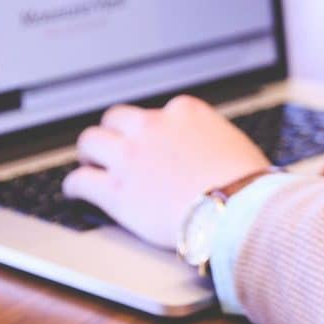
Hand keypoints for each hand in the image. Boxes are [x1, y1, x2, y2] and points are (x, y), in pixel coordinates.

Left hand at [63, 95, 269, 248]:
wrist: (238, 211)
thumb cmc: (248, 185)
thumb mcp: (234, 145)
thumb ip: (213, 141)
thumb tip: (214, 153)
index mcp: (185, 112)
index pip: (158, 112)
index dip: (152, 130)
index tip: (151, 141)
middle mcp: (153, 127)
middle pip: (117, 118)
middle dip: (114, 132)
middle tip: (113, 147)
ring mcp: (131, 157)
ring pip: (91, 141)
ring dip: (89, 152)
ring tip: (89, 163)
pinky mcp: (116, 191)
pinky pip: (81, 181)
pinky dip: (75, 185)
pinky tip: (75, 191)